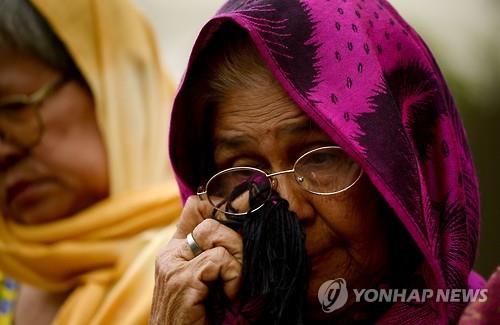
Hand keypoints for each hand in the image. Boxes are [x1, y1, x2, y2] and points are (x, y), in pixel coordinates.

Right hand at [150, 196, 242, 324]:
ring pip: (214, 233)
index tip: (243, 213)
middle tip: (239, 269)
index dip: (222, 206)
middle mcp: (170, 254)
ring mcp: (172, 266)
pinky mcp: (182, 280)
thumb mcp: (209, 280)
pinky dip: (233, 276)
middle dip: (236, 240)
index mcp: (175, 250)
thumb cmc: (199, 317)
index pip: (196, 207)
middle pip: (210, 219)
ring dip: (236, 259)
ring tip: (233, 284)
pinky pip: (218, 259)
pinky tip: (229, 294)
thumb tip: (239, 228)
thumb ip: (215, 255)